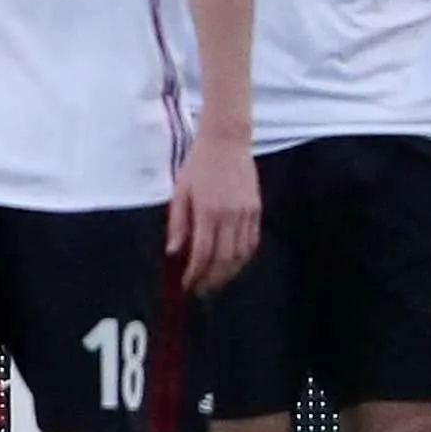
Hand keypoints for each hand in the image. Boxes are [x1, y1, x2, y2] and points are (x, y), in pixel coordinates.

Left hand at [168, 130, 261, 292]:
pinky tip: (233, 264)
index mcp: (207, 211)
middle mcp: (230, 215)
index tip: (187, 284)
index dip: (195, 273)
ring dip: (229, 273)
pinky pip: (252, 241)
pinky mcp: (257, 209)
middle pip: (224, 259)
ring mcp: (247, 213)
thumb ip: (177, 223)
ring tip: (216, 281)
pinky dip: (243, 257)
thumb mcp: (180, 191)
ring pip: (242, 254)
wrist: (226, 141)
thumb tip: (174, 251)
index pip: (203, 252)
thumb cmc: (197, 165)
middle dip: (212, 279)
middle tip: (201, 290)